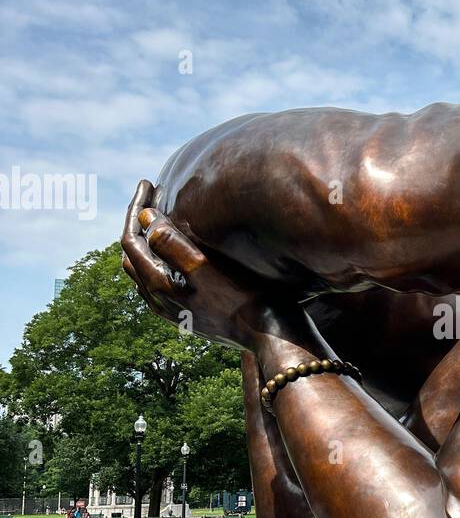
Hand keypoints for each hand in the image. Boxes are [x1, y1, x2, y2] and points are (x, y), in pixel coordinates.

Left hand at [121, 180, 287, 349]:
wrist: (270, 335)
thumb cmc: (244, 297)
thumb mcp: (206, 267)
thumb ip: (172, 243)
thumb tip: (146, 217)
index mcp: (158, 286)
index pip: (131, 240)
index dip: (136, 208)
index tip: (148, 182)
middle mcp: (158, 301)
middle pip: (132, 255)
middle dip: (137, 223)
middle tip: (150, 195)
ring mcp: (172, 310)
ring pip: (143, 271)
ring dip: (146, 242)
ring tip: (158, 218)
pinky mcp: (187, 315)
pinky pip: (158, 283)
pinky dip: (158, 260)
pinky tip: (173, 253)